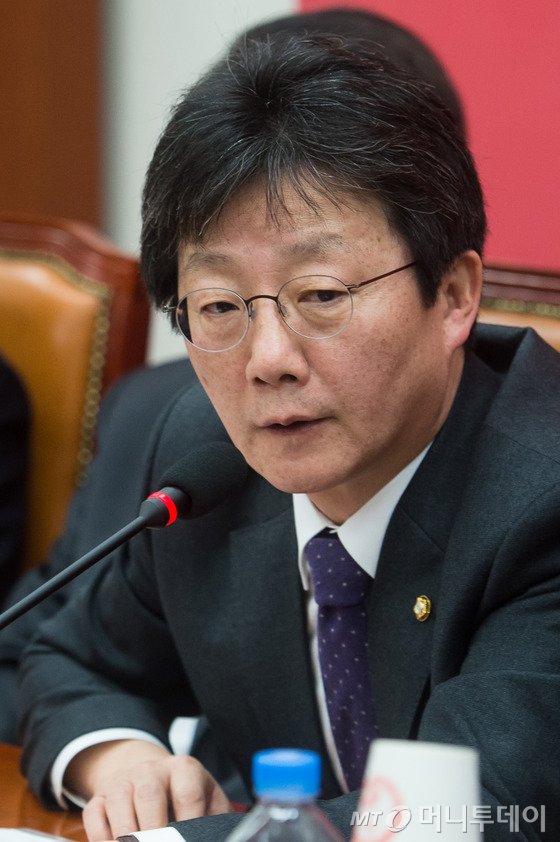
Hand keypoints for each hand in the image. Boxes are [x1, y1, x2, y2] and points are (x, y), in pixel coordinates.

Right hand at [66, 740, 231, 840]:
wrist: (153, 776)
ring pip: (119, 802)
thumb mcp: (207, 802)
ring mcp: (123, 780)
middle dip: (153, 832)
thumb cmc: (186, 798)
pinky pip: (94, 814)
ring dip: (126, 836)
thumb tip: (215, 836)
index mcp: (184, 769)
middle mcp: (151, 770)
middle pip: (149, 796)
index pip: (187, 794)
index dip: (189, 822)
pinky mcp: (100, 795)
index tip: (186, 840)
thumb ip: (212, 822)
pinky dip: (101, 836)